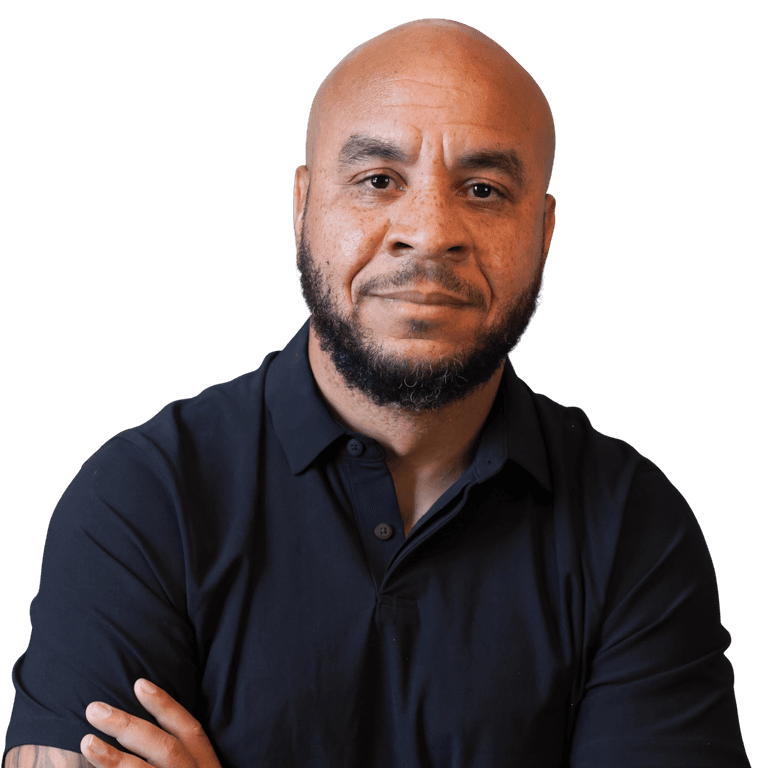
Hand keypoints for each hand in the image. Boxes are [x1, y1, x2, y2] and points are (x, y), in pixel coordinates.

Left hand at [81, 679, 220, 767]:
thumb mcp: (194, 767)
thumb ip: (174, 751)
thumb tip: (141, 719)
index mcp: (204, 763)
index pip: (188, 728)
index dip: (164, 704)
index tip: (139, 684)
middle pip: (164, 748)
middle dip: (129, 727)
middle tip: (95, 709)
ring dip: (114, 759)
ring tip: (87, 741)